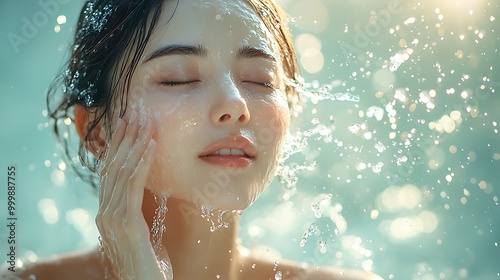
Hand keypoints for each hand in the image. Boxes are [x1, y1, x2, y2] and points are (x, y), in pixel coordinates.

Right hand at [95, 109, 171, 278]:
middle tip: (136, 112)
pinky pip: (133, 185)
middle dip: (125, 137)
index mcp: (107, 212)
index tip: (128, 123)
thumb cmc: (148, 265)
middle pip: (113, 166)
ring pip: (122, 171)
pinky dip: (142, 162)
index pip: (111, 172)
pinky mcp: (124, 222)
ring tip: (146, 121)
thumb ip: (138, 213)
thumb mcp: (142, 233)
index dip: (119, 146)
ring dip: (135, 143)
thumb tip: (146, 195)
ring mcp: (111, 217)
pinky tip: (151, 146)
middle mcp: (104, 212)